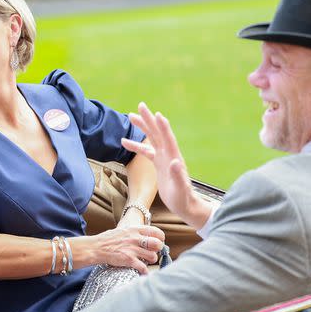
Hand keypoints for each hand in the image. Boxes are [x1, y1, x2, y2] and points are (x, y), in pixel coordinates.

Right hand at [93, 224, 164, 273]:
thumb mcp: (123, 230)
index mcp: (134, 229)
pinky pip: (143, 268)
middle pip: (157, 244)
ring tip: (146, 260)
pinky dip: (145, 272)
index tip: (158, 242)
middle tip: (153, 252)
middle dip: (157, 250)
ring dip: (151, 260)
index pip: (156, 232)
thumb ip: (135, 233)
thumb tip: (146, 236)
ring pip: (152, 256)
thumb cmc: (108, 239)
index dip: (160, 238)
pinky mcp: (128, 260)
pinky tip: (143, 272)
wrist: (96, 247)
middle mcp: (135, 238)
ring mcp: (132, 249)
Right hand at [121, 102, 212, 229]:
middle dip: (149, 119)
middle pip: (158, 133)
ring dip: (142, 127)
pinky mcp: (159, 164)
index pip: (168, 139)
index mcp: (174, 158)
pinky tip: (124, 142)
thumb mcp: (181, 189)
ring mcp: (163, 158)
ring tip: (130, 117)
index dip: (163, 127)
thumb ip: (179, 176)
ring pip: (151, 139)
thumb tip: (175, 162)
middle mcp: (169, 155)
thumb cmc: (184, 199)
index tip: (157, 114)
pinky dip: (136, 146)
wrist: (186, 206)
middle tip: (140, 105)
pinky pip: (146, 151)